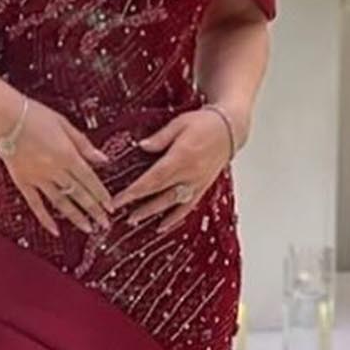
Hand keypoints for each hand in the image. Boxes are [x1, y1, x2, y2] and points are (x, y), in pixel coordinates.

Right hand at [0, 98, 114, 237]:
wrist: (5, 116)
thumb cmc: (35, 115)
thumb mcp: (64, 124)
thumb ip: (84, 144)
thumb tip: (103, 160)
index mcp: (67, 154)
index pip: (89, 179)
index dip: (101, 195)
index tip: (110, 207)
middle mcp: (55, 169)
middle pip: (79, 193)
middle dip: (94, 210)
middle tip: (105, 224)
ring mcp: (38, 178)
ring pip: (61, 202)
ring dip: (75, 217)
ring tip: (88, 229)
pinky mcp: (23, 182)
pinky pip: (36, 204)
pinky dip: (46, 219)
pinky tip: (55, 230)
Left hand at [112, 108, 237, 234]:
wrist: (230, 129)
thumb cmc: (205, 123)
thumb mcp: (180, 123)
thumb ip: (160, 138)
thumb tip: (142, 146)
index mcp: (182, 157)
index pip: (153, 178)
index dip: (134, 191)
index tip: (119, 199)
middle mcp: (189, 174)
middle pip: (159, 193)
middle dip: (137, 204)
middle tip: (119, 212)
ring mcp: (197, 183)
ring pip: (171, 203)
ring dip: (152, 213)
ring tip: (133, 219)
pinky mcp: (202, 188)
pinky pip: (187, 207)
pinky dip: (174, 218)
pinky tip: (162, 226)